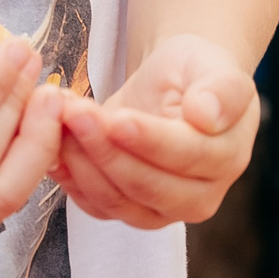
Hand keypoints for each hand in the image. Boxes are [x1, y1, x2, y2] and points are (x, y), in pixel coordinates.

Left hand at [52, 32, 257, 227]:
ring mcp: (161, 211)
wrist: (175, 86)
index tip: (116, 120)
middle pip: (145, 185)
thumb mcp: (216, 66)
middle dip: (104, 149)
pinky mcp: (127, 211)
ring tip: (57, 118)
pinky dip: (70, 176)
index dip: (148, 141)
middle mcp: (199, 197)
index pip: (185, 156)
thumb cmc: (197, 72)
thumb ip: (222, 90)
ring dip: (80, 160)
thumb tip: (207, 115)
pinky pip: (94, 204)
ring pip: (114, 199)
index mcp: (226, 159)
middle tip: (72, 113)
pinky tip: (52, 143)